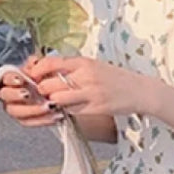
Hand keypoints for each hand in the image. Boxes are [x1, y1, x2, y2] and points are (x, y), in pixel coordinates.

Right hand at [0, 55, 64, 128]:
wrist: (62, 91)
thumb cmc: (50, 78)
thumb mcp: (46, 67)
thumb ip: (39, 63)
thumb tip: (34, 62)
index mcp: (12, 78)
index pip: (3, 77)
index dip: (10, 79)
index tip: (20, 80)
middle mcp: (11, 93)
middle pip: (5, 96)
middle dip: (15, 95)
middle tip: (28, 94)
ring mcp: (17, 107)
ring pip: (16, 111)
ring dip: (31, 109)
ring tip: (47, 106)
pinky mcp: (27, 119)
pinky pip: (29, 122)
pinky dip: (41, 119)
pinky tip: (53, 115)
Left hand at [24, 53, 155, 118]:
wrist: (140, 90)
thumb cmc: (116, 78)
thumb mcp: (94, 66)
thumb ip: (73, 68)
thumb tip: (49, 70)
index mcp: (84, 62)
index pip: (52, 63)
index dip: (38, 70)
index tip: (32, 75)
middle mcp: (86, 76)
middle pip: (50, 84)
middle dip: (42, 90)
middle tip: (43, 93)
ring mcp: (91, 93)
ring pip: (58, 99)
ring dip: (54, 102)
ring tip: (57, 101)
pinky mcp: (96, 108)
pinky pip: (72, 111)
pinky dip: (67, 110)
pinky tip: (71, 108)